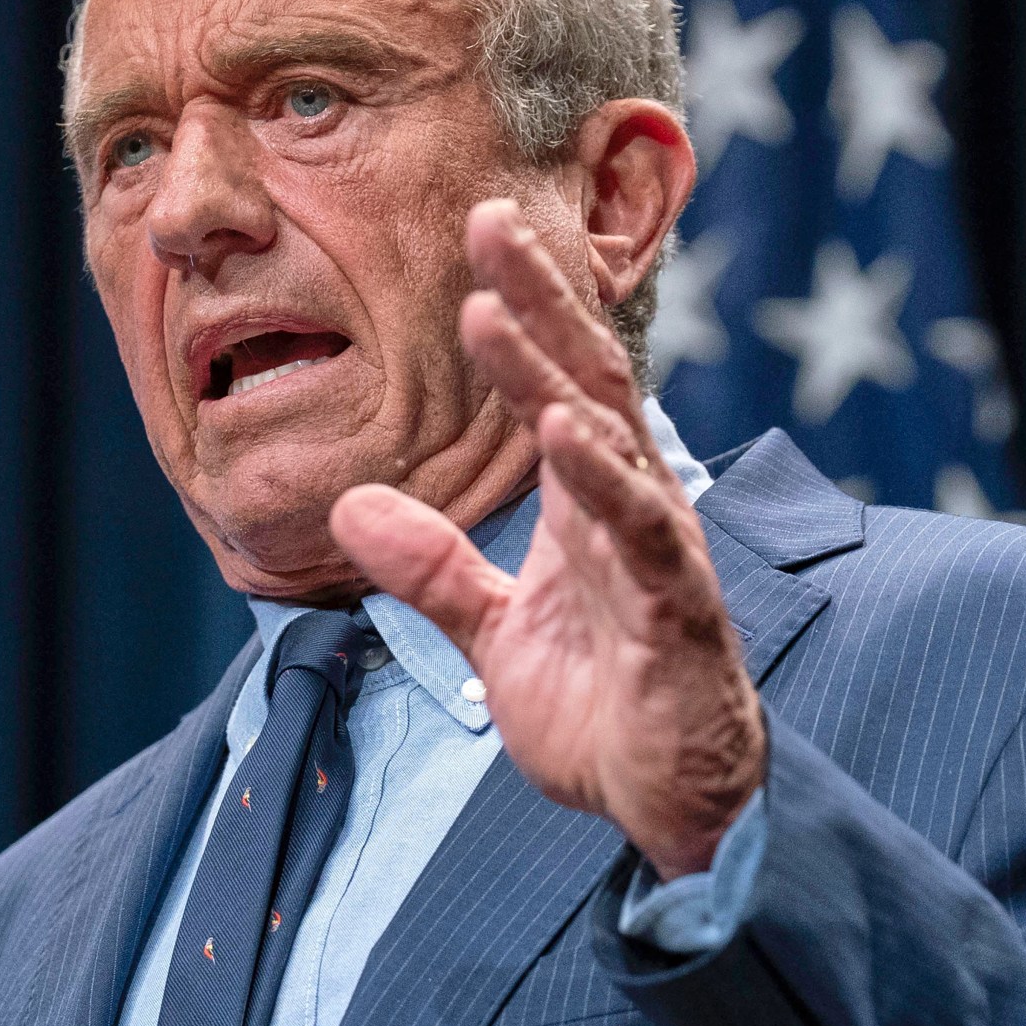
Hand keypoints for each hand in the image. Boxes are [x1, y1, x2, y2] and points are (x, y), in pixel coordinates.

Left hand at [330, 200, 764, 877]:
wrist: (671, 807)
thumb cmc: (601, 709)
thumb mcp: (493, 634)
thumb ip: (432, 568)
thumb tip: (348, 507)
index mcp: (592, 502)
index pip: (559, 381)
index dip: (527, 304)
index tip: (480, 228)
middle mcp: (633, 507)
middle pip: (588, 380)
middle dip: (541, 299)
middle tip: (488, 218)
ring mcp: (660, 554)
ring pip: (608, 441)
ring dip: (549, 373)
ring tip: (495, 310)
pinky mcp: (677, 613)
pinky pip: (642, 534)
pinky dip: (604, 480)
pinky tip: (565, 431)